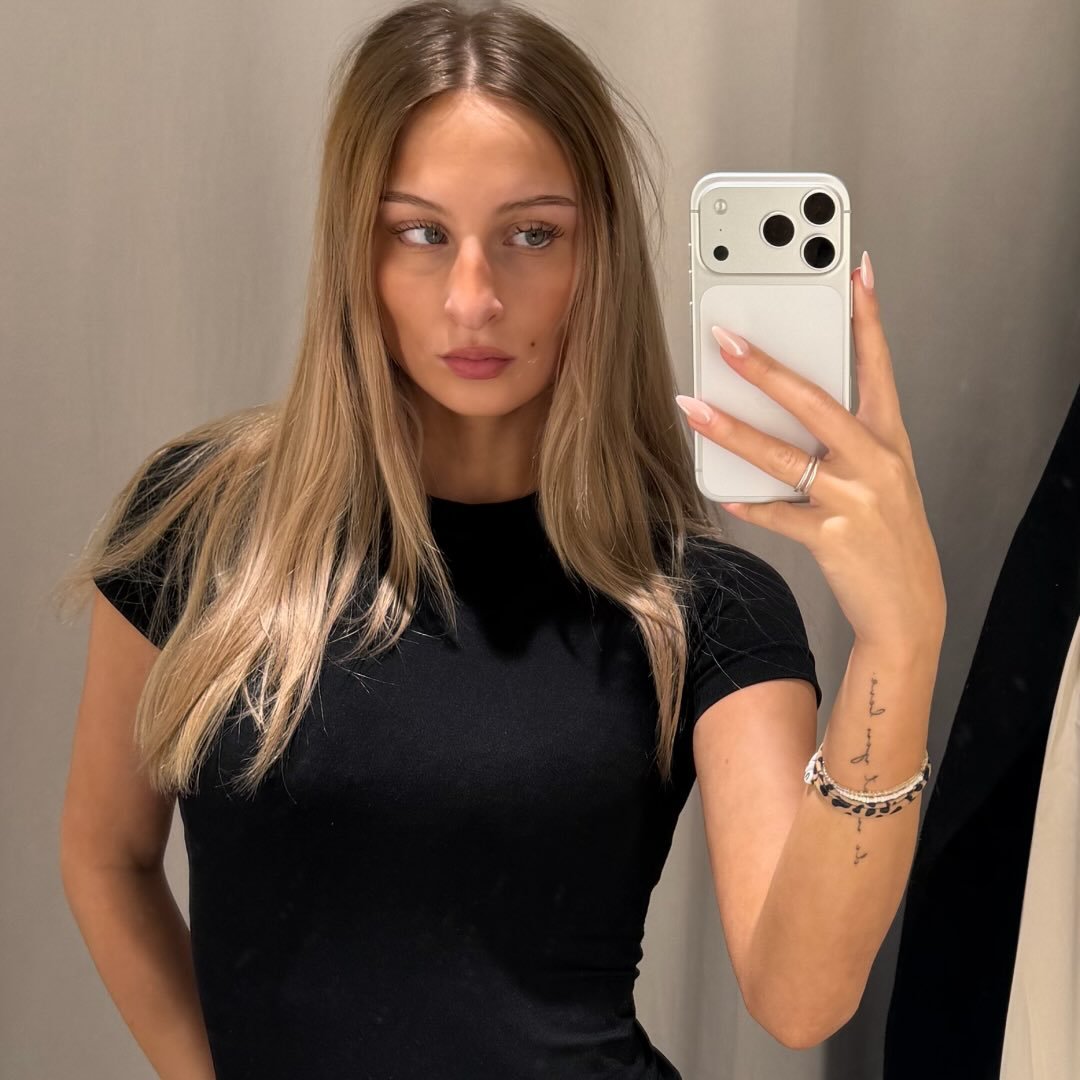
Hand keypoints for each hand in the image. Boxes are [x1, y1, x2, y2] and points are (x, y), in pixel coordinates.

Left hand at [676, 254, 945, 650]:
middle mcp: (876, 461)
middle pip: (815, 402)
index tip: (854, 273)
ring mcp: (854, 498)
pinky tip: (723, 493)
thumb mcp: (881, 479)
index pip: (879, 366)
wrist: (910, 608)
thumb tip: (780, 414)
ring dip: (731, 430)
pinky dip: (747, 503)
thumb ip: (841, 443)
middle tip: (726, 339)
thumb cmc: (890, 535)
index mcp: (890, 440)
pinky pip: (775, 513)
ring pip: (782, 455)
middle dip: (766, 367)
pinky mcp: (831, 535)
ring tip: (693, 406)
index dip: (867, 318)